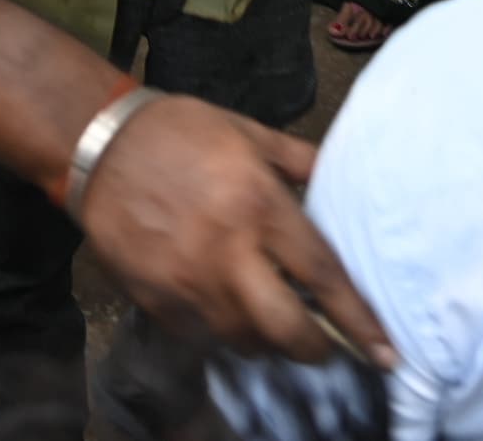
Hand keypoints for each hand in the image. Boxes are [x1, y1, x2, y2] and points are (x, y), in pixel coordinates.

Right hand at [78, 95, 393, 369]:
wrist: (97, 142)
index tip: (385, 351)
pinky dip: (223, 334)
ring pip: (244, 341)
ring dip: (267, 341)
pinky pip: (202, 338)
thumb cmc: (176, 131)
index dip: (358, 320)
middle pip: (286, 329)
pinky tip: (228, 314)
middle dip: (314, 349)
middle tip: (325, 348)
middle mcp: (228, 252)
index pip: (322, 276)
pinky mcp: (155, 299)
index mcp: (258, 205)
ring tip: (272, 323)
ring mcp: (188, 282)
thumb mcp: (246, 132)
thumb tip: (336, 178)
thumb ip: (297, 161)